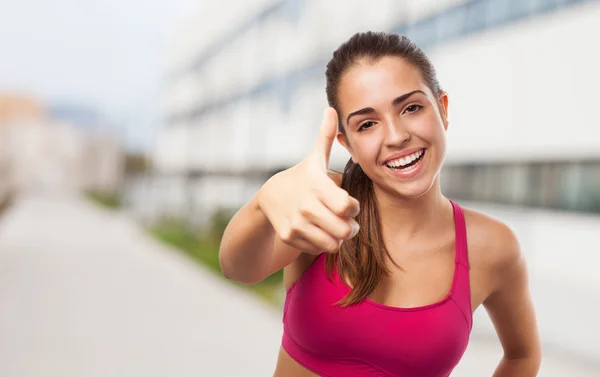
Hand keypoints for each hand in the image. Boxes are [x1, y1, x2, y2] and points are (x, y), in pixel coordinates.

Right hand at [257, 108, 359, 254]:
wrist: (269, 197)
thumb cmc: (302, 177)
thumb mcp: (314, 158)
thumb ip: (326, 137)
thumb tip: (331, 109)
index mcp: (317, 186)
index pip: (348, 207)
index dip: (353, 208)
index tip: (349, 204)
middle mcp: (306, 206)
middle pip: (344, 229)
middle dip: (350, 227)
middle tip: (347, 221)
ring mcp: (297, 223)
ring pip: (333, 243)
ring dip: (338, 238)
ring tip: (335, 227)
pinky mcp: (290, 237)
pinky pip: (319, 249)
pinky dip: (323, 244)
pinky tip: (319, 232)